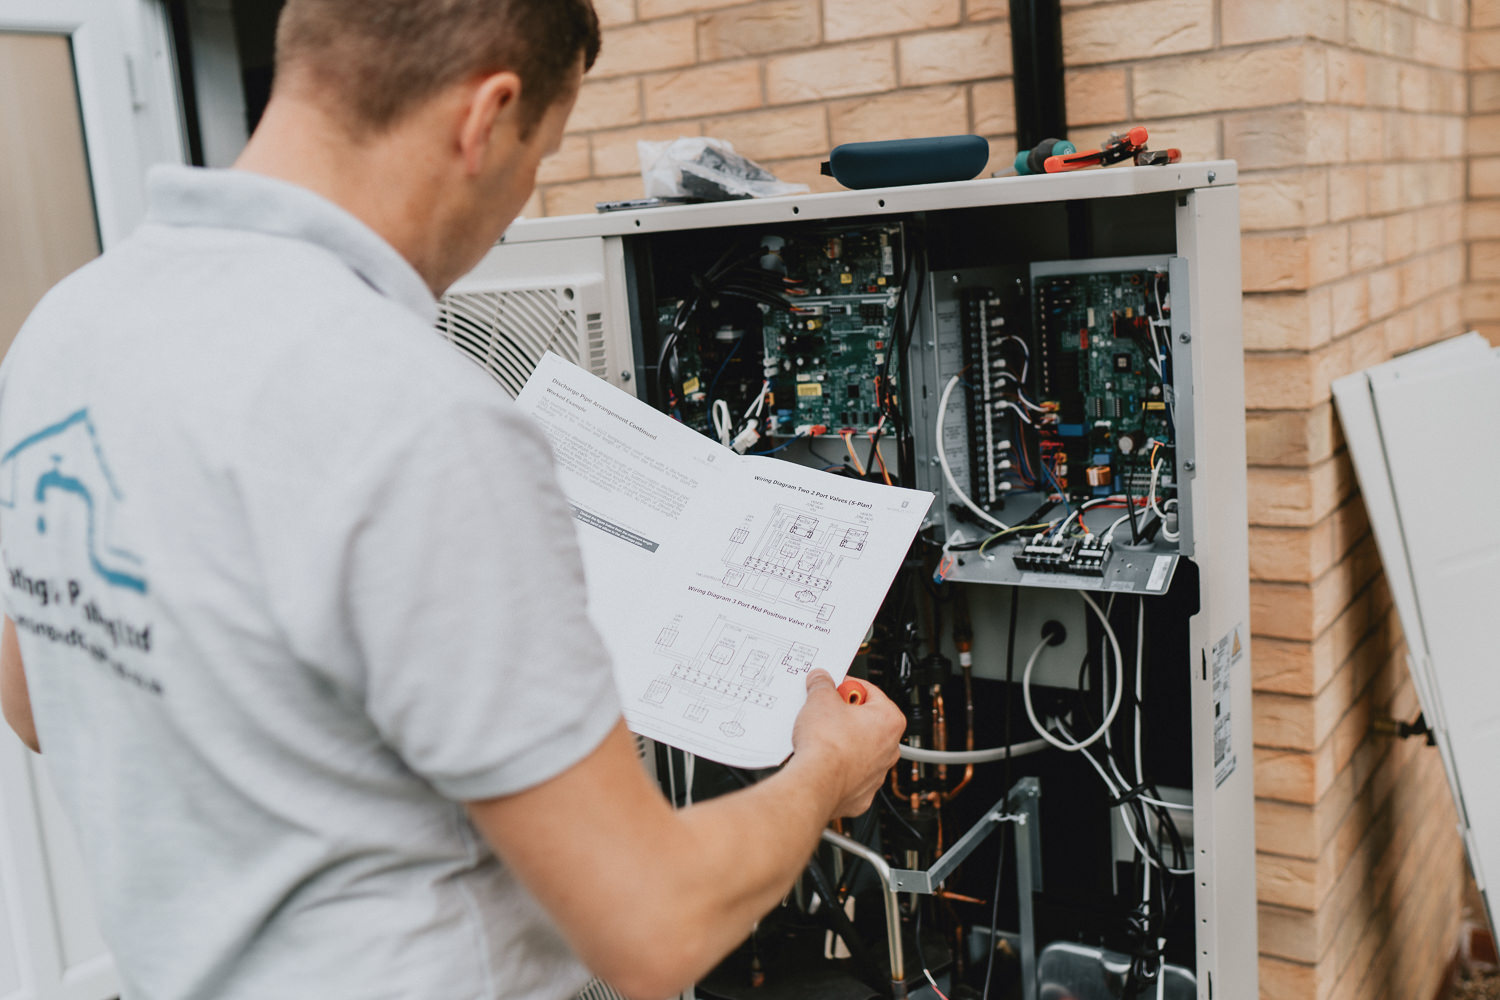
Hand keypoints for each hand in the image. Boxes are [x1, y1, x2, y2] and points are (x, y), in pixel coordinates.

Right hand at [790, 669, 904, 817]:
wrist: (816, 782)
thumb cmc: (828, 745)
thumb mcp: (820, 699)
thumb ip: (823, 684)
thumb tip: (821, 679)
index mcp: (890, 720)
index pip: (869, 691)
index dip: (846, 686)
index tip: (833, 687)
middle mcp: (890, 747)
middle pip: (865, 719)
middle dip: (844, 714)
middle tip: (824, 711)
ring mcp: (877, 772)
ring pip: (858, 746)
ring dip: (841, 739)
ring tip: (820, 736)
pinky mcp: (862, 792)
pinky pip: (850, 771)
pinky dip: (837, 765)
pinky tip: (822, 758)